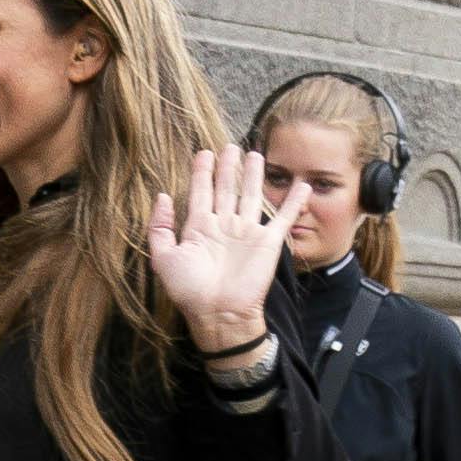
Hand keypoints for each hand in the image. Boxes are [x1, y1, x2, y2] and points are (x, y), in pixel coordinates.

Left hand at [143, 146, 299, 356]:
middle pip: (227, 188)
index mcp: (199, 227)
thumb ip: (159, 227)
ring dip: (254, 176)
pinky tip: (301, 185)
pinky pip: (283, 218)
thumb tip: (162, 196)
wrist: (219, 313)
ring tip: (255, 155)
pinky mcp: (267, 242)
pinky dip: (293, 202)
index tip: (203, 153)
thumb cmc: (189, 291)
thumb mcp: (163, 258)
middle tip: (230, 147)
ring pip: (251, 196)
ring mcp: (246, 232)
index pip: (201, 192)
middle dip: (227, 168)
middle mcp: (223, 226)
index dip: (202, 172)